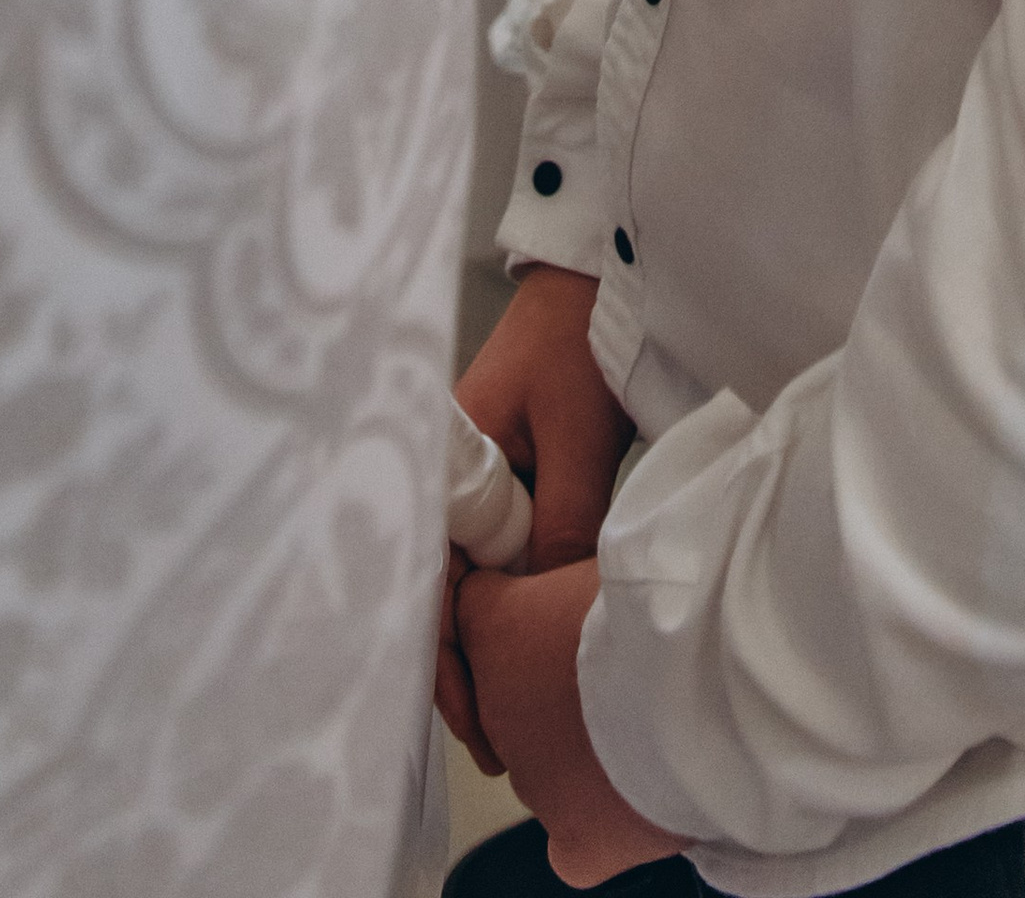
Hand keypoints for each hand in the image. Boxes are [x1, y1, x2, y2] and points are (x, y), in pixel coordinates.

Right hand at [437, 268, 632, 773]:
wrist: (597, 276)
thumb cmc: (579, 342)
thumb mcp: (576, 440)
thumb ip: (557, 526)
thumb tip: (542, 618)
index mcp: (444, 463)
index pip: (427, 583)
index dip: (446, 661)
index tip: (476, 726)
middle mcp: (447, 478)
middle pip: (439, 594)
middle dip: (460, 671)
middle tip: (497, 748)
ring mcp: (474, 479)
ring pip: (467, 580)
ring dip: (483, 643)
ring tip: (510, 718)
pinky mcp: (502, 477)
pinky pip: (492, 553)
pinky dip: (504, 602)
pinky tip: (521, 648)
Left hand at [455, 559, 675, 885]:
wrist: (710, 675)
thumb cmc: (669, 596)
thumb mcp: (611, 550)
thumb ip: (576, 561)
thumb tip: (583, 560)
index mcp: (495, 623)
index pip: (479, 609)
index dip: (522, 604)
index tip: (562, 604)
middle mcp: (498, 708)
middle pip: (513, 693)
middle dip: (555, 681)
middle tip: (619, 662)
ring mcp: (535, 781)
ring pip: (545, 765)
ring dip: (584, 745)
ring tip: (650, 719)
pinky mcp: (581, 839)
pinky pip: (571, 845)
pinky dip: (596, 828)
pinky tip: (632, 798)